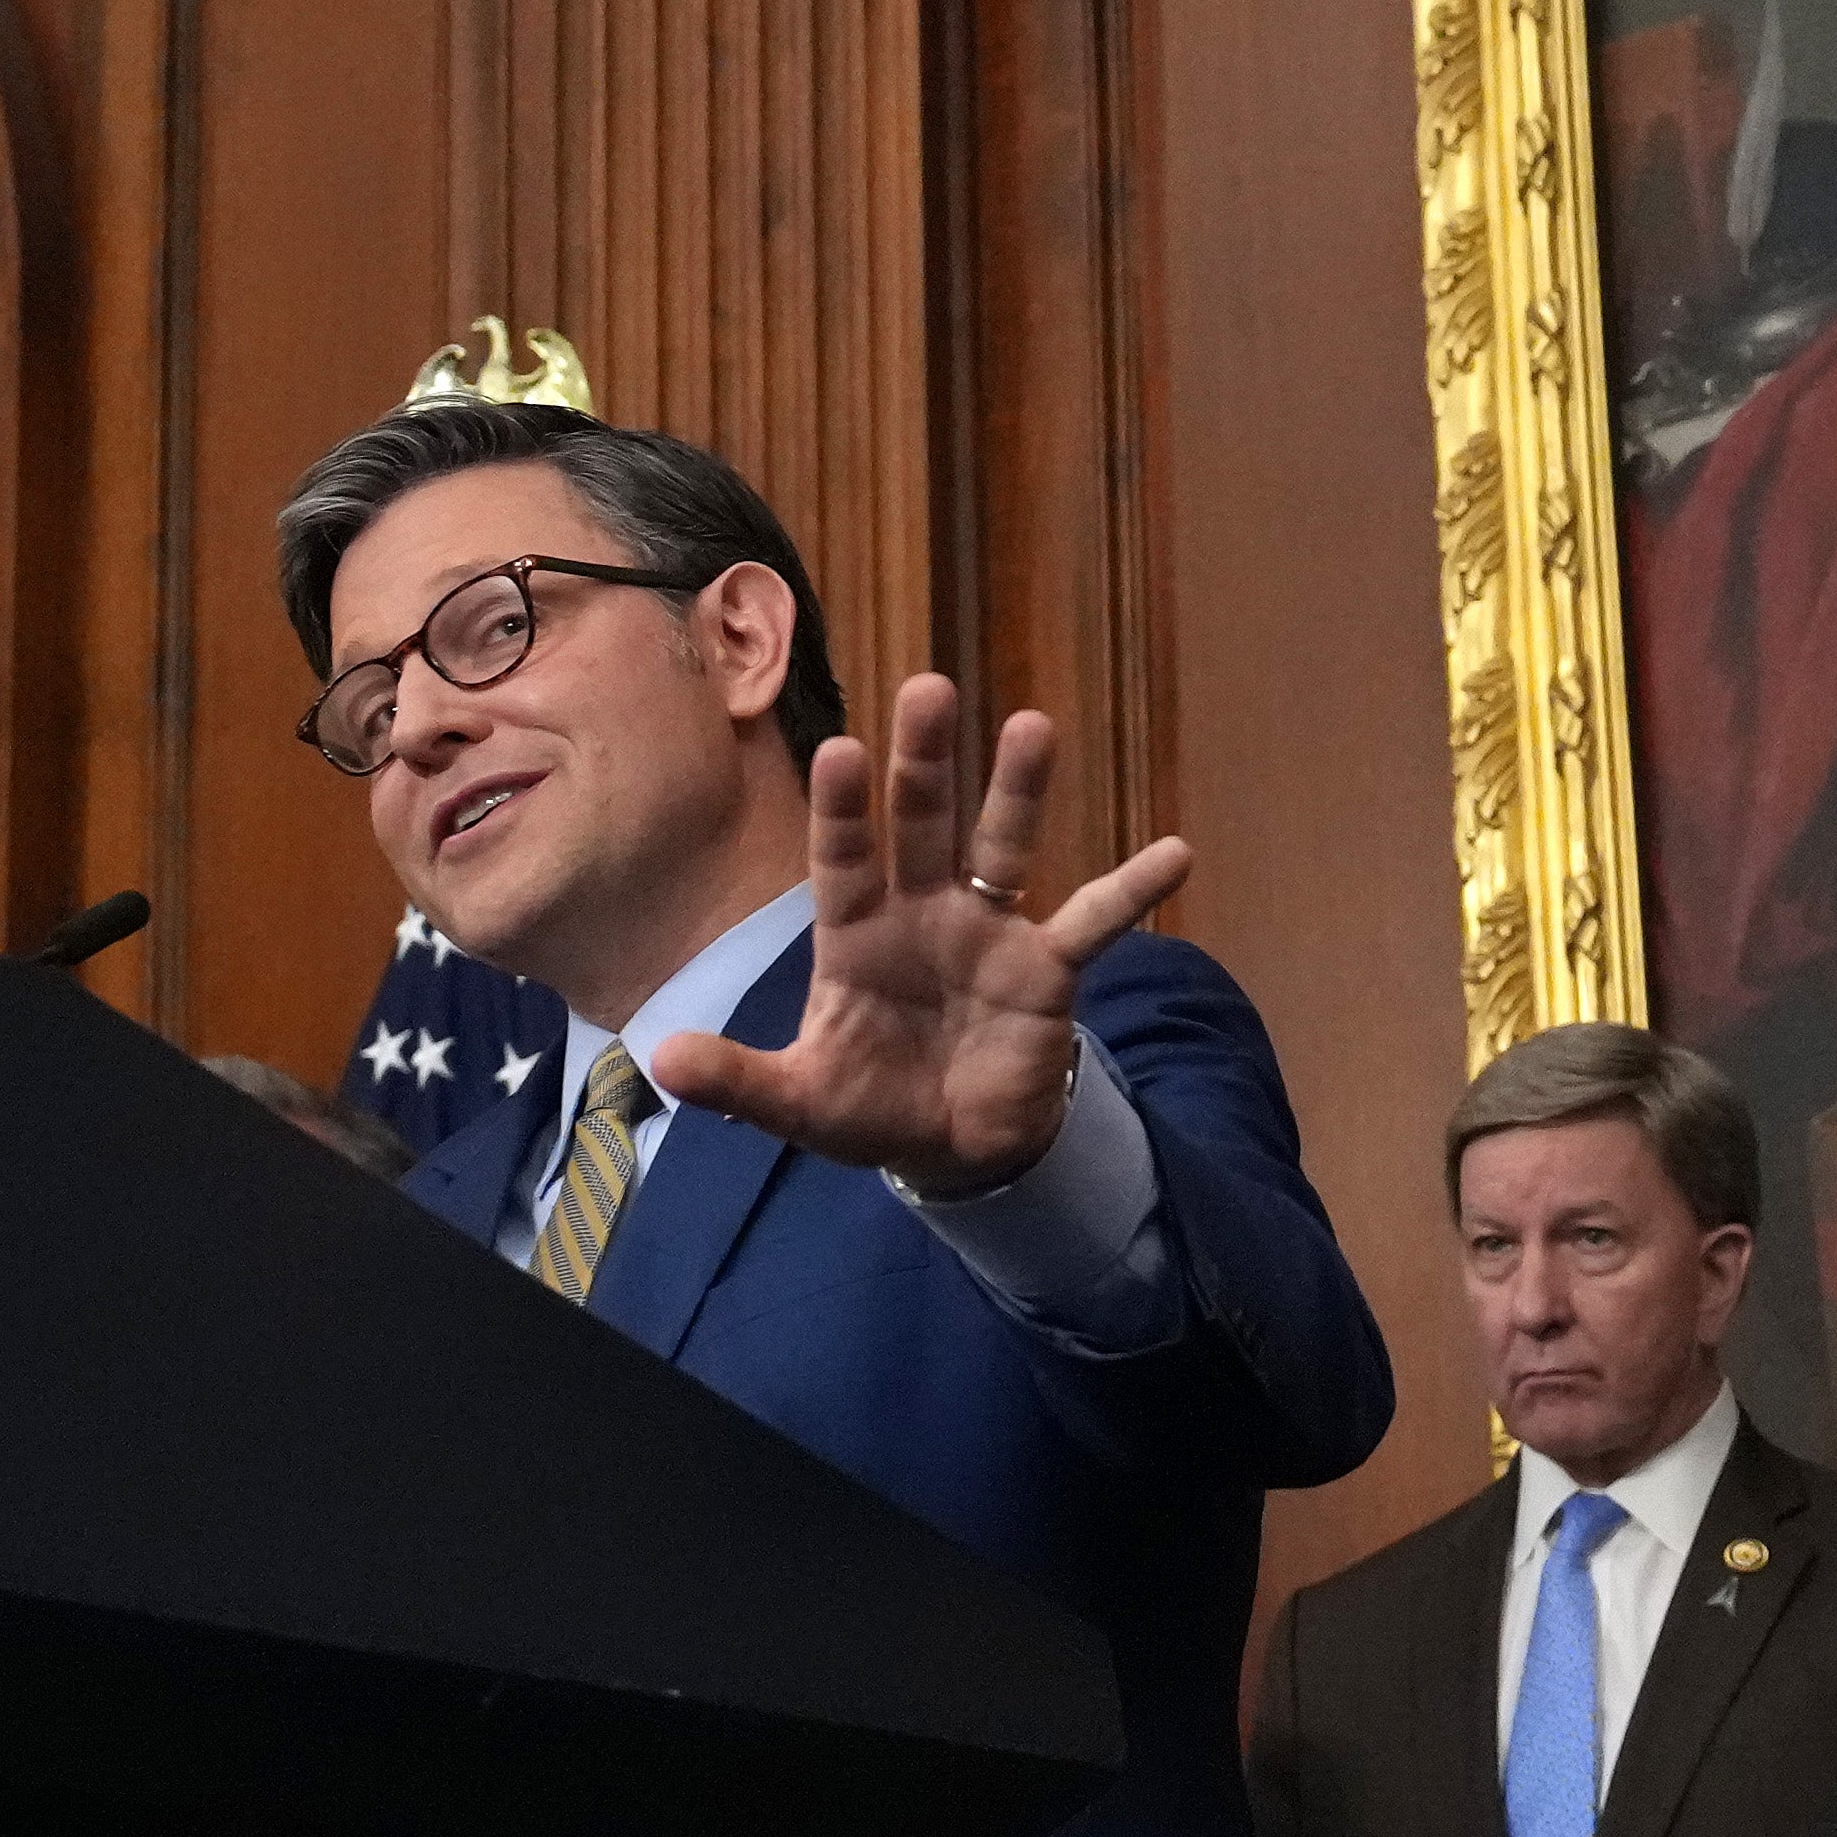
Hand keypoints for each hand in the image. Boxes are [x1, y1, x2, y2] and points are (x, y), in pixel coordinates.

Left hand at [650, 676, 1184, 1194]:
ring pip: (1005, 845)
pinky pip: (1094, 922)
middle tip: (928, 688)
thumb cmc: (870, 1107)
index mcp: (856, 934)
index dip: (844, 810)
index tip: (842, 748)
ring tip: (1031, 724)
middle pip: (923, 823)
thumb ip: (737, 1081)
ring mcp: (989, 931)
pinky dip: (1133, 890)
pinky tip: (1175, 852)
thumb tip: (660, 1061)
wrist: (954, 1148)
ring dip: (1019, 789)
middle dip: (925, 761)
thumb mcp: (799, 1102)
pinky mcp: (1048, 968)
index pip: (844, 859)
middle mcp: (923, 912)